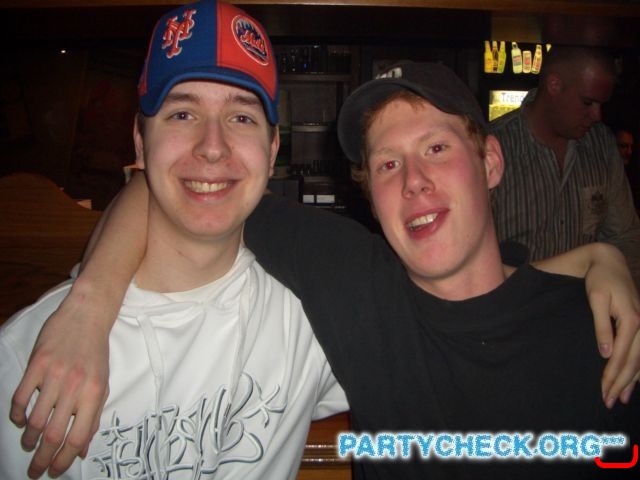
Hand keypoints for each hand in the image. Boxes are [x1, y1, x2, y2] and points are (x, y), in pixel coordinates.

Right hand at [10, 282, 109, 477]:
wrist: (87, 316)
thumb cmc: (96, 353)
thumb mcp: (103, 384)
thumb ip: (93, 417)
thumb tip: (81, 449)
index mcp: (95, 393)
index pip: (79, 436)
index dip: (65, 459)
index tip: (55, 471)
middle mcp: (76, 386)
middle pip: (54, 434)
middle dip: (42, 458)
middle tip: (35, 471)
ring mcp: (55, 375)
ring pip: (35, 419)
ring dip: (29, 439)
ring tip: (29, 444)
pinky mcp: (37, 364)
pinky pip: (21, 397)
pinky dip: (17, 415)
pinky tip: (20, 421)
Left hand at [584, 245, 639, 407]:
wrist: (610, 263)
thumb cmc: (599, 280)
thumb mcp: (596, 299)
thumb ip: (601, 326)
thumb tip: (605, 353)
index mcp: (631, 320)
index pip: (621, 356)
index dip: (612, 376)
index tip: (603, 392)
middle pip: (634, 362)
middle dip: (621, 384)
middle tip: (608, 402)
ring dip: (632, 381)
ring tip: (621, 398)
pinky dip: (639, 369)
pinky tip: (634, 381)